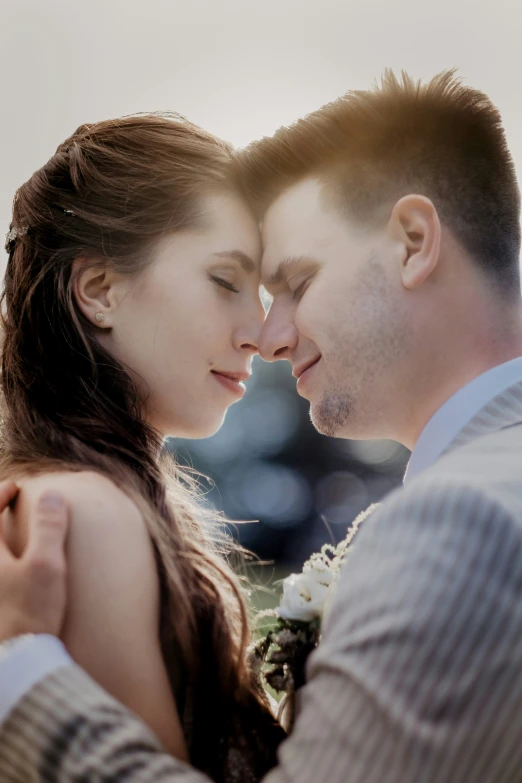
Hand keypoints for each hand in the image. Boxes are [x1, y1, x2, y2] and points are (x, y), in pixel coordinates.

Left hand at [0, 482, 68, 642]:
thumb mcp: (47, 564)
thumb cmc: (29, 613)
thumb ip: (49, 526)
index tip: (16, 488)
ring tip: (10, 540)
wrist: (15, 665)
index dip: (0, 495)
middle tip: (6, 508)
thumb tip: (51, 495)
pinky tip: (13, 574)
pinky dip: (3, 568)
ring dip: (0, 544)